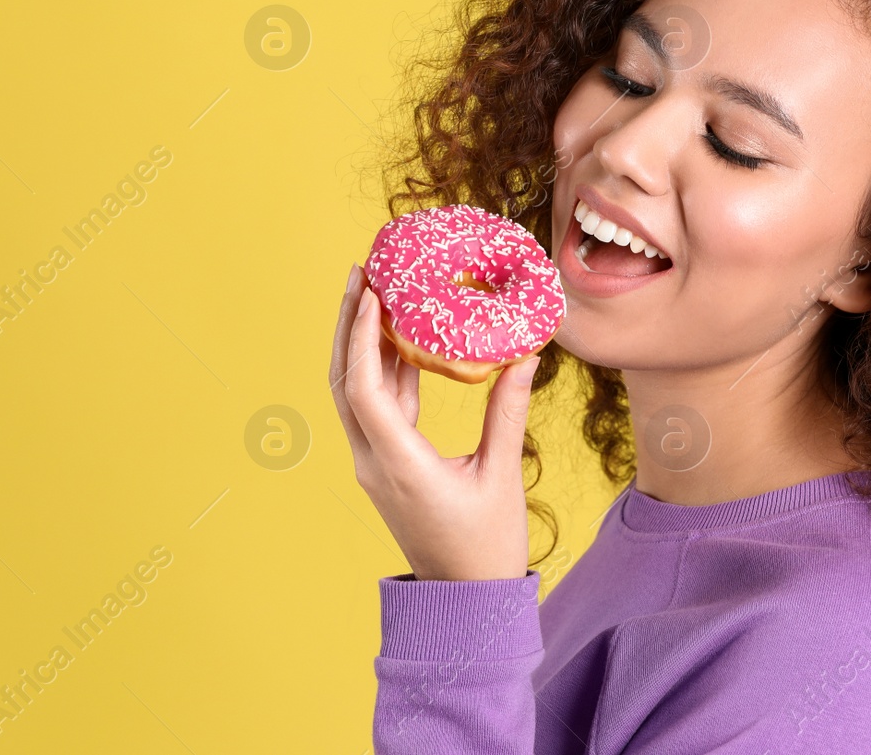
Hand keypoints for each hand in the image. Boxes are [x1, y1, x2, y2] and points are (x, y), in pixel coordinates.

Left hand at [329, 262, 540, 580]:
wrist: (465, 598)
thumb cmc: (486, 544)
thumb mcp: (502, 474)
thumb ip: (507, 412)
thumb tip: (526, 353)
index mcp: (397, 463)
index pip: (364, 388)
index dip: (362, 336)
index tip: (371, 291)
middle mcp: (372, 461)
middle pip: (344, 381)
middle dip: (347, 323)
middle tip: (361, 272)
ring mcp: (373, 464)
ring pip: (354, 392)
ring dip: (360, 342)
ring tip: (374, 291)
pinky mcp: (384, 465)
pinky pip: (374, 407)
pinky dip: (382, 368)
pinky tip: (397, 336)